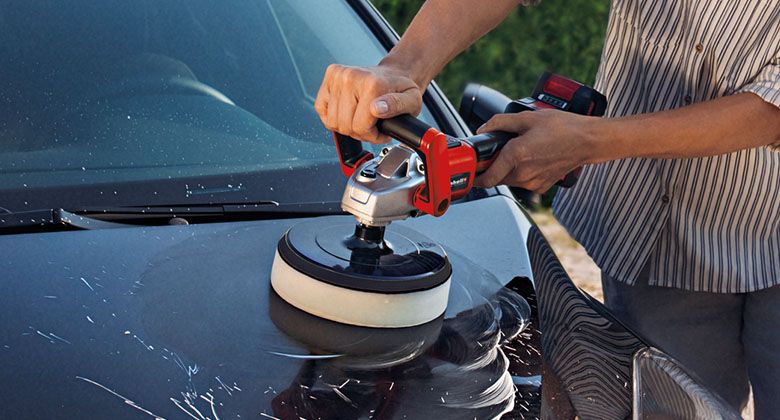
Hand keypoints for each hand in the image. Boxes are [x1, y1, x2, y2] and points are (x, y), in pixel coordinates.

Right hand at [314, 64, 423, 143]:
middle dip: (360, 133)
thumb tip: (377, 109)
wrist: (393, 74)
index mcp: (372, 84)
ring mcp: (338, 76)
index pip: (360, 127)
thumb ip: (398, 106)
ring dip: (347, 126)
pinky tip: (348, 112)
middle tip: (371, 126)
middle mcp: (352, 77)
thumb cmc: (400, 89)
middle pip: (345, 126)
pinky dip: (334, 117)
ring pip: (332, 121)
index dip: (372, 136)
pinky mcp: (329, 77)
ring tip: (361, 119)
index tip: (381, 131)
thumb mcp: (411, 100)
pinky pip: (322, 109)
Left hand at [474, 110, 598, 192]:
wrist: (588, 141)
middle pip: (495, 178)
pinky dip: (521, 172)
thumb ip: (500, 123)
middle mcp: (523, 173)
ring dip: (506, 169)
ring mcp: (533, 182)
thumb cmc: (564, 128)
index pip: (486, 178)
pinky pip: (523, 181)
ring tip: (518, 151)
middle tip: (494, 152)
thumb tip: (484, 129)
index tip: (469, 172)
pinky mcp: (542, 186)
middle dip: (491, 167)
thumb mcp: (527, 118)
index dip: (474, 176)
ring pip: (509, 180)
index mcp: (517, 156)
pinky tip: (531, 158)